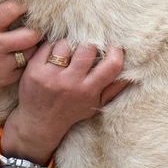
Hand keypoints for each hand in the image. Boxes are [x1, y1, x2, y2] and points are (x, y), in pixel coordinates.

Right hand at [0, 0, 42, 103]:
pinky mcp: (4, 79)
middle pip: (31, 35)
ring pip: (31, 52)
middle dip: (35, 27)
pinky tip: (18, 53)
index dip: (21, 4)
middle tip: (32, 23)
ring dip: (31, 44)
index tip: (23, 4)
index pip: (13, 10)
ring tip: (26, 37)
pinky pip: (25, 68)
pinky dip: (25, 60)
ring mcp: (1, 66)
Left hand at [2, 41, 129, 161]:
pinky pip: (47, 46)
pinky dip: (52, 48)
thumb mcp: (95, 104)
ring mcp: (51, 76)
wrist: (39, 123)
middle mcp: (70, 84)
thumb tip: (133, 74)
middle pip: (87, 48)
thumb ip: (113, 89)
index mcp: (88, 91)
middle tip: (86, 52)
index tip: (113, 49)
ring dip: (69, 46)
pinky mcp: (34, 70)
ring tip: (68, 55)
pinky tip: (53, 57)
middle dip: (89, 47)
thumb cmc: (71, 111)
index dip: (115, 52)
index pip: (111, 65)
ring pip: (66, 44)